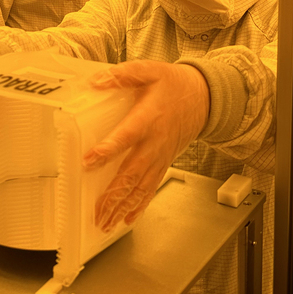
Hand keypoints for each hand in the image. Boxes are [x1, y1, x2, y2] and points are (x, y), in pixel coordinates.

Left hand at [83, 60, 209, 231]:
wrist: (203, 98)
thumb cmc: (174, 85)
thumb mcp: (149, 71)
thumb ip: (122, 75)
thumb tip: (97, 80)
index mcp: (148, 118)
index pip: (126, 136)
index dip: (108, 149)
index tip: (89, 160)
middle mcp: (154, 143)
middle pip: (132, 173)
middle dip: (114, 194)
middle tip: (97, 210)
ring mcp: (160, 157)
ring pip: (140, 187)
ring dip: (122, 207)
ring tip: (106, 222)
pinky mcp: (163, 164)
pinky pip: (150, 188)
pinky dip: (138, 206)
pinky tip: (126, 219)